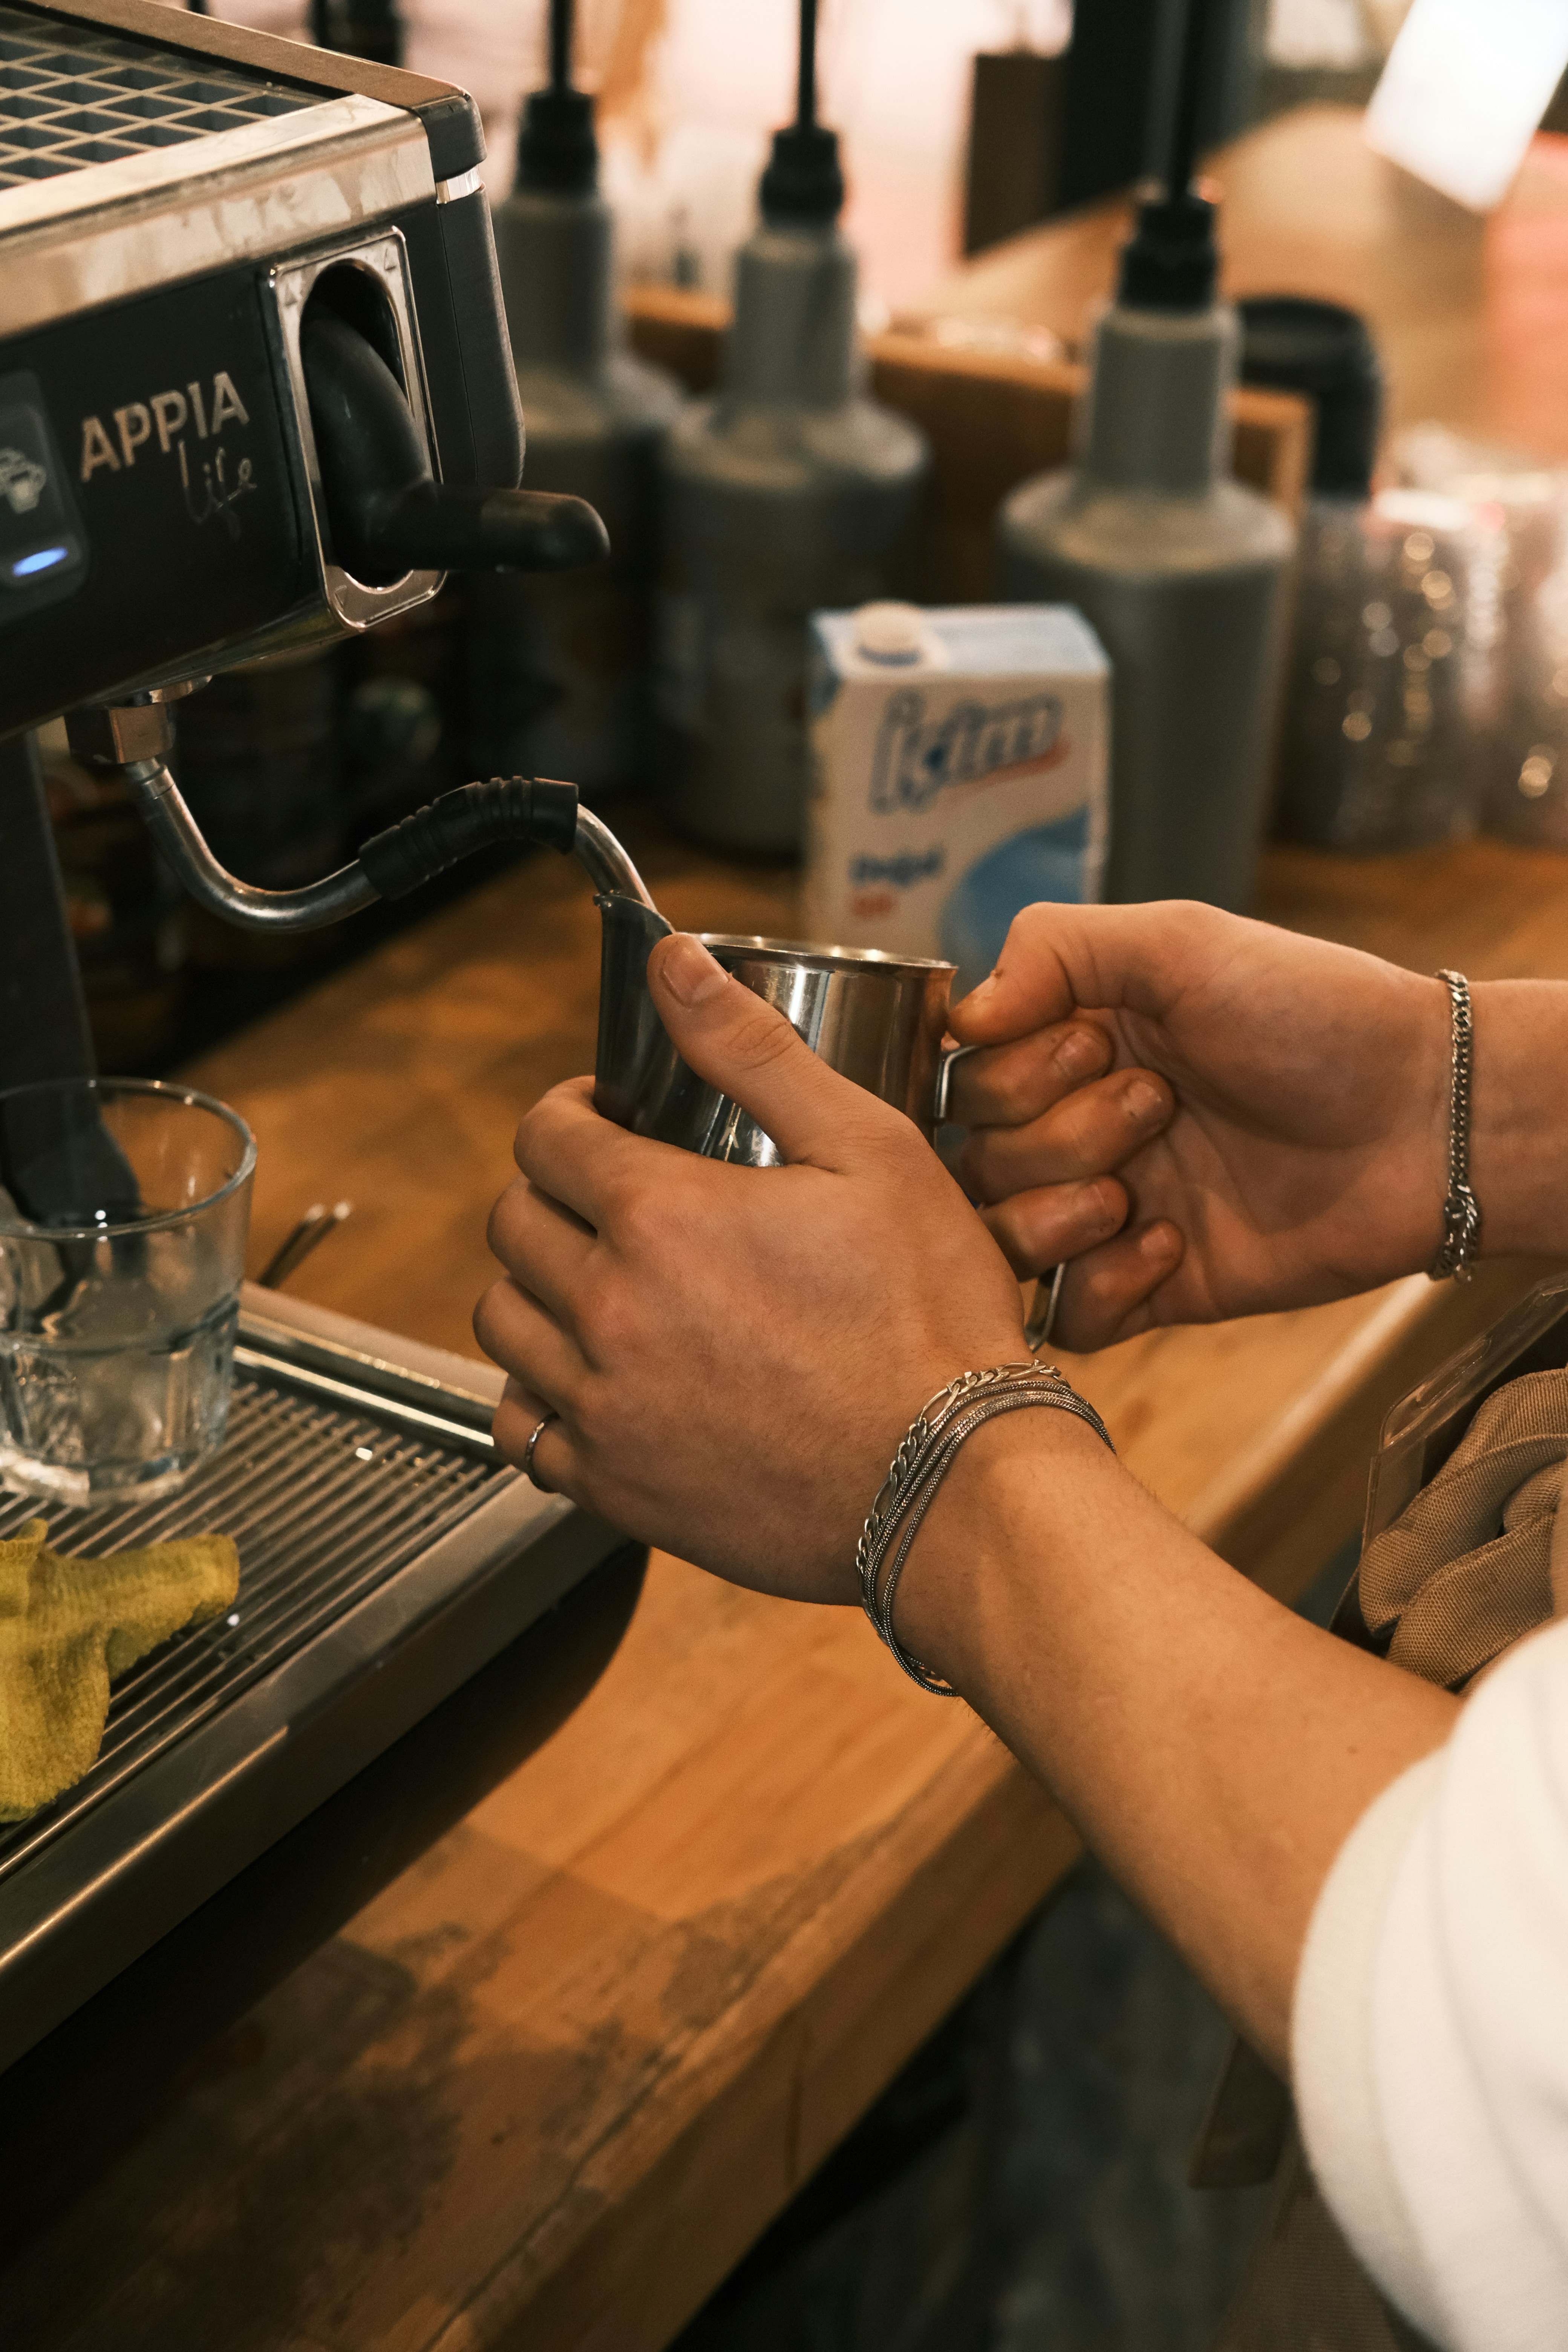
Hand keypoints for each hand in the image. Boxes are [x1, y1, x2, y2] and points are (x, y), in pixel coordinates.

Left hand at [474, 934, 1027, 1598]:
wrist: (954, 1484)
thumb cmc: (931, 1320)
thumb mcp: (868, 1148)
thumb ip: (754, 1049)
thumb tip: (676, 965)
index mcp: (661, 1216)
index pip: (546, 1136)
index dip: (570, 1113)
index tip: (605, 1121)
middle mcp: (611, 1311)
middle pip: (511, 1226)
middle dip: (550, 1193)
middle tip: (608, 1198)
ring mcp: (605, 1406)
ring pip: (502, 1325)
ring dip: (536, 1289)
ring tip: (600, 1282)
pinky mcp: (616, 1487)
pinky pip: (522, 1431)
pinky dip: (541, 1397)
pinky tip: (596, 1380)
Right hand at [945, 899, 1452, 1347]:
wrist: (1421, 1118)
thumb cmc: (1312, 1015)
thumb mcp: (1181, 941)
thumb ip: (1054, 947)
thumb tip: (959, 1017)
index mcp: (1072, 1042)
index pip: (966, 1078)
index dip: (1013, 1073)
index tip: (1100, 1045)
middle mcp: (1079, 1126)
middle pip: (978, 1160)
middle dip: (1059, 1133)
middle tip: (1160, 1103)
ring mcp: (1111, 1210)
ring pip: (1004, 1241)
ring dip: (1058, 1214)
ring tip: (1138, 1191)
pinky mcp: (1153, 1286)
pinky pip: (1070, 1317)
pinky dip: (1104, 1287)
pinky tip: (1174, 1246)